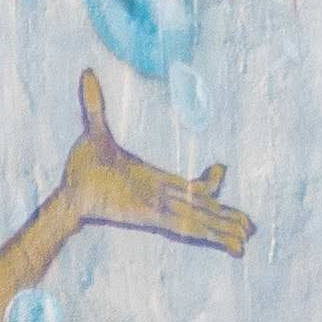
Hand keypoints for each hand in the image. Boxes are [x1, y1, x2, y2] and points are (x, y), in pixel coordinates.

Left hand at [56, 66, 256, 254]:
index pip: (190, 186)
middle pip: (203, 207)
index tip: (221, 167)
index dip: (209, 181)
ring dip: (224, 227)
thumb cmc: (81, 167)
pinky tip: (230, 247)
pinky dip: (211, 234)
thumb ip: (94, 104)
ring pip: (201, 219)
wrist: (69, 191)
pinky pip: (190, 227)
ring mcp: (160, 208)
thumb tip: (86, 74)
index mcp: (156, 181)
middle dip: (227, 215)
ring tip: (247, 240)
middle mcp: (163, 197)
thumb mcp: (94, 132)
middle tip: (252, 227)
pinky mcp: (155, 217)